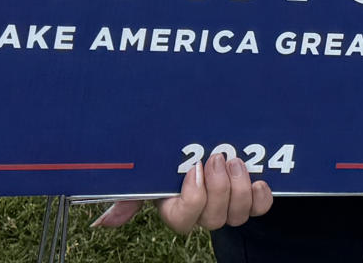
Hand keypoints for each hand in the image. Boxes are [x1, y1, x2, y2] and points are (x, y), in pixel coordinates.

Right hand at [92, 152, 271, 234]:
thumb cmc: (170, 159)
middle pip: (213, 219)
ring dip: (240, 188)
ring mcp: (229, 205)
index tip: (194, 169)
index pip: (182, 219)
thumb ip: (128, 195)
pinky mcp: (251, 197)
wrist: (207, 139)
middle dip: (219, 188)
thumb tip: (100, 224)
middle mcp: (203, 211)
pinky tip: (259, 180)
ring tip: (237, 162)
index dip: (193, 199)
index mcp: (176, 206)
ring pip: (237, 215)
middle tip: (219, 157)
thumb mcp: (148, 172)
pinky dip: (262, 196)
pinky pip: (260, 208)